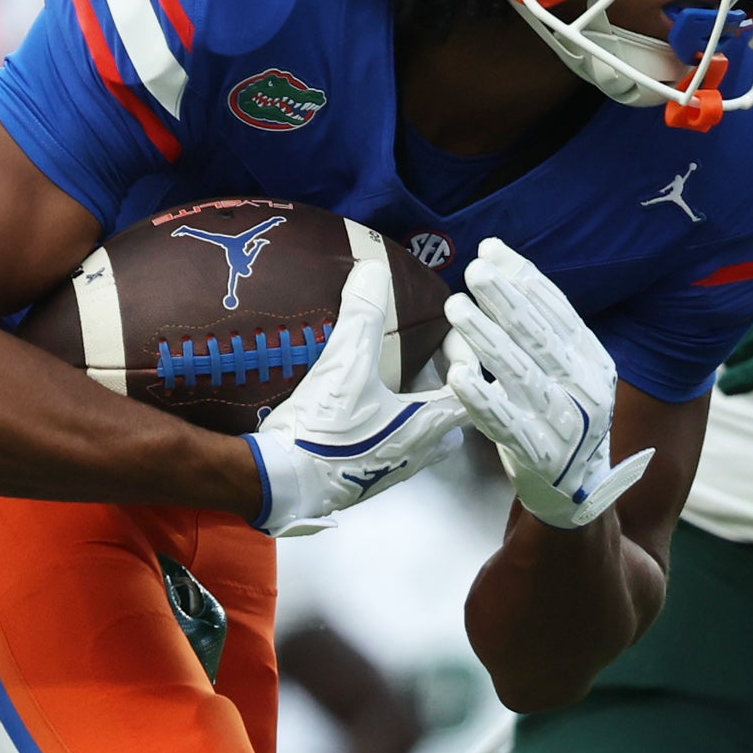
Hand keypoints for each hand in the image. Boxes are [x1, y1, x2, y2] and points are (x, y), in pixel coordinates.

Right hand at [250, 241, 458, 533]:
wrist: (281, 484)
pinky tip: (362, 412)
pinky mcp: (363, 481)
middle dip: (447, 388)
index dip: (465, 354)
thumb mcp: (345, 364)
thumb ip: (363, 315)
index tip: (446, 334)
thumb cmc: (324, 430)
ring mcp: (391, 471)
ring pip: (423, 439)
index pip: (471, 386)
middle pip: (453, 418)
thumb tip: (374, 269)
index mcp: (428, 425)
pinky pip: (390, 450)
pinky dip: (388, 427)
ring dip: (417, 411)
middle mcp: (418, 453)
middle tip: (428, 362)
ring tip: (396, 383)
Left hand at [444, 239, 652, 527]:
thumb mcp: (565, 370)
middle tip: (474, 271)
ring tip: (456, 309)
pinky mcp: (540, 455)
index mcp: (594, 361)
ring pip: (521, 374)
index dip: (525, 280)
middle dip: (506, 301)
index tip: (491, 251)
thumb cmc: (559, 418)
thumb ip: (540, 327)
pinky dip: (482, 399)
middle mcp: (587, 388)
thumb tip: (499, 260)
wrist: (578, 491)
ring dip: (487, 340)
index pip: (559, 312)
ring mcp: (565, 423)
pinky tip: (458, 376)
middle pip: (541, 337)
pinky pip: (506, 423)